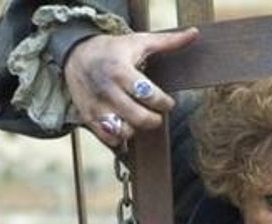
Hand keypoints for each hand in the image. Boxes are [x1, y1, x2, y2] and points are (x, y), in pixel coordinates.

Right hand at [64, 28, 198, 145]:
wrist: (76, 55)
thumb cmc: (113, 50)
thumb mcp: (139, 42)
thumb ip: (168, 42)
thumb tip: (194, 34)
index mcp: (122, 72)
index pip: (149, 95)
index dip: (164, 103)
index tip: (167, 102)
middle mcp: (108, 91)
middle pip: (139, 118)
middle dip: (154, 120)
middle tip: (156, 115)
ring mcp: (97, 106)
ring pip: (123, 132)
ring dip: (135, 129)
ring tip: (138, 118)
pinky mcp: (89, 118)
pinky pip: (108, 140)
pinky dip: (120, 139)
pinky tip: (125, 127)